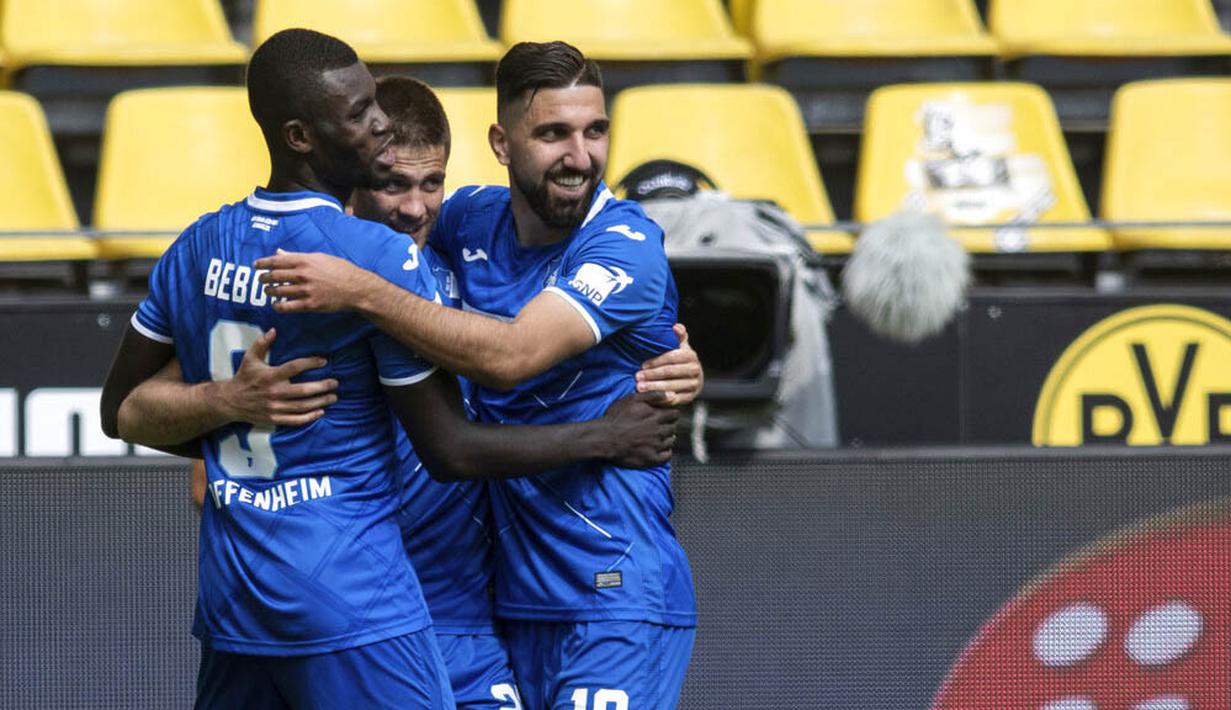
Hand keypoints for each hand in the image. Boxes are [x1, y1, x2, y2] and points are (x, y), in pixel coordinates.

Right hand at [212, 328, 337, 426]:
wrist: (230, 401)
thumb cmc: (243, 377)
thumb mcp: (250, 358)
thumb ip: (262, 343)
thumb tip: (274, 330)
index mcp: (270, 376)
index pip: (295, 367)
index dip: (311, 363)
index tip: (324, 361)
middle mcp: (274, 392)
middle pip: (303, 390)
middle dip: (322, 387)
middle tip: (335, 383)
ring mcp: (274, 407)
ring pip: (302, 406)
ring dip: (320, 402)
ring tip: (333, 397)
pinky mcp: (274, 418)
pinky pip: (295, 420)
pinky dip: (309, 417)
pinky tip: (321, 412)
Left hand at [254, 250, 373, 313]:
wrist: (356, 288)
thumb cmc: (340, 270)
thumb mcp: (320, 257)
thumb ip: (298, 256)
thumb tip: (279, 253)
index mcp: (305, 260)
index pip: (277, 261)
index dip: (263, 263)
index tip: (256, 266)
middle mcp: (303, 274)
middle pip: (274, 276)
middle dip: (264, 279)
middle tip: (261, 280)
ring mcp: (306, 290)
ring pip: (278, 292)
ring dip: (269, 292)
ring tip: (268, 292)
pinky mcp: (310, 304)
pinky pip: (287, 307)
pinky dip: (278, 306)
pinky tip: (277, 305)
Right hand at [601, 391, 679, 467]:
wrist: (605, 437)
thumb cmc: (617, 417)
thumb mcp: (633, 399)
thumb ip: (653, 395)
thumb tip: (672, 394)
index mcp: (656, 416)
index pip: (674, 414)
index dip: (671, 414)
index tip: (666, 415)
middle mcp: (659, 431)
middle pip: (673, 428)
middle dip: (669, 426)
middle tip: (661, 426)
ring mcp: (656, 446)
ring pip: (670, 442)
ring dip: (667, 438)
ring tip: (659, 437)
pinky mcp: (651, 459)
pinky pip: (666, 456)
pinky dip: (666, 452)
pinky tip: (660, 449)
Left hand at [634, 323, 703, 405]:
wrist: (693, 378)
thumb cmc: (681, 360)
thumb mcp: (681, 346)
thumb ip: (678, 336)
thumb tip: (675, 327)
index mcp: (691, 355)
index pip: (672, 357)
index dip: (656, 361)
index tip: (643, 365)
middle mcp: (695, 370)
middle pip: (670, 372)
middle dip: (652, 375)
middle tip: (637, 377)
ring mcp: (693, 385)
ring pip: (671, 387)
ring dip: (654, 388)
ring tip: (639, 388)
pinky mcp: (690, 397)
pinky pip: (675, 400)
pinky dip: (662, 399)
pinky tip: (651, 398)